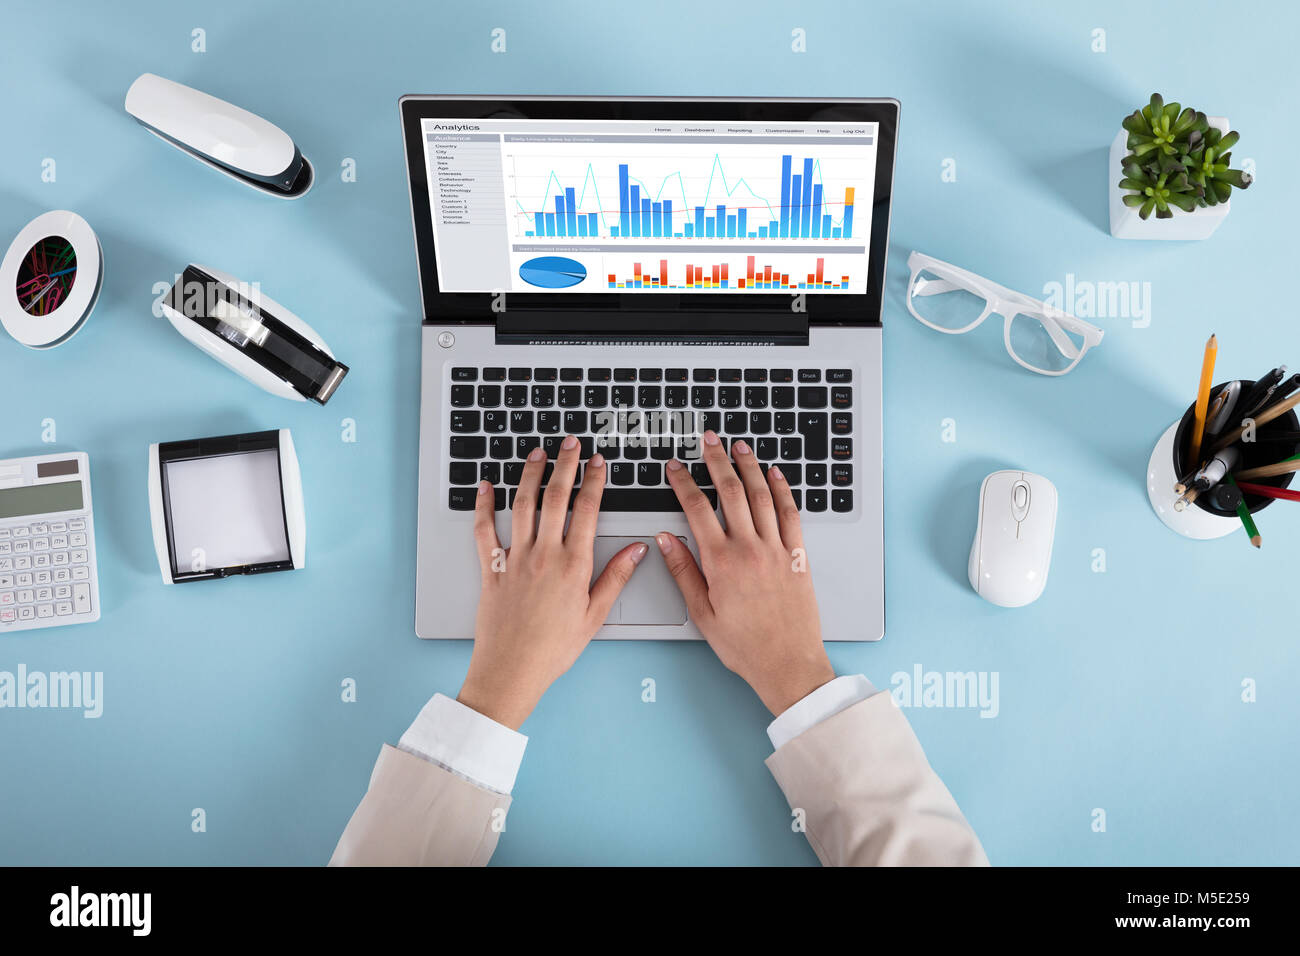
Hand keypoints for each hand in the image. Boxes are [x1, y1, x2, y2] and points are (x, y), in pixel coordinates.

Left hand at [459, 437, 647, 728]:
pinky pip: (484, 530)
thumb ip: (616, 578)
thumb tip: (638, 550)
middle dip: (564, 465)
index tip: (598, 462)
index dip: (594, 481)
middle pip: (555, 498)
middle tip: (570, 444)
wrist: (512, 670)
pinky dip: (483, 505)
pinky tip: (486, 487)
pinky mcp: (492, 569)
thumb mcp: (595, 616)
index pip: (588, 511)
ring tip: (536, 453)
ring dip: (529, 475)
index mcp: (574, 566)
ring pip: (522, 505)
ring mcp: (516, 559)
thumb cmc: (554, 649)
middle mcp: (544, 556)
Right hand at [658, 431, 833, 716]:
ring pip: (761, 496)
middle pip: (731, 492)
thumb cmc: (744, 646)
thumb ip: (683, 572)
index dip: (683, 482)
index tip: (674, 467)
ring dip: (749, 467)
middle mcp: (750, 549)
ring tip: (739, 446)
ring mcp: (777, 549)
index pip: (697, 509)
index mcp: (721, 562)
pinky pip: (790, 514)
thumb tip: (666, 540)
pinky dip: (782, 490)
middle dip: (716, 461)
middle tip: (708, 440)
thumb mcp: (702, 614)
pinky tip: (775, 475)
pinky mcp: (798, 556)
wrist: (787, 663)